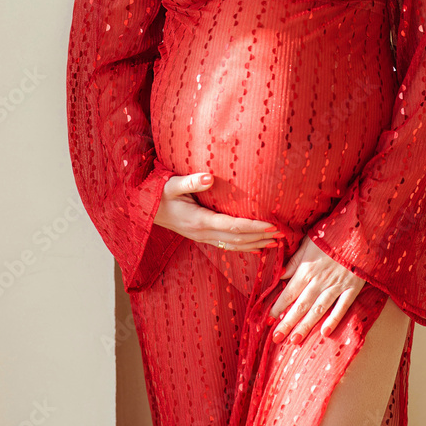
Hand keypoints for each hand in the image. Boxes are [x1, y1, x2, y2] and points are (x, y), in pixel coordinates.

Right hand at [153, 171, 283, 251]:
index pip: (232, 226)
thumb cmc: (158, 194)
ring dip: (254, 245)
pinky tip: (254, 248)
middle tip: (281, 235)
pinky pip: (225, 245)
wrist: (144, 209)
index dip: (253, 227)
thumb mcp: (171, 185)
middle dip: (260, 237)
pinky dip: (242, 247)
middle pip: (237, 239)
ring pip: (233, 245)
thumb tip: (209, 177)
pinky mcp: (200, 236)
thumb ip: (190, 181)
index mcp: (198, 221)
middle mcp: (202, 233)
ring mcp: (201, 237)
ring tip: (274, 244)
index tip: (270, 225)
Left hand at [268, 235, 365, 343]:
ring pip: (318, 309)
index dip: (278, 306)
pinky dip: (334, 319)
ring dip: (306, 326)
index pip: (289, 292)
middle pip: (301, 305)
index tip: (269, 319)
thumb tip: (280, 275)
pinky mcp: (352, 288)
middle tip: (276, 338)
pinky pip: (342, 306)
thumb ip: (295, 260)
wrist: (360, 231)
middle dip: (288, 322)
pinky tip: (325, 333)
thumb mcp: (309, 241)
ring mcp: (337, 285)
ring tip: (295, 340)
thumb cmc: (332, 234)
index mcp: (307, 268)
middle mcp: (320, 280)